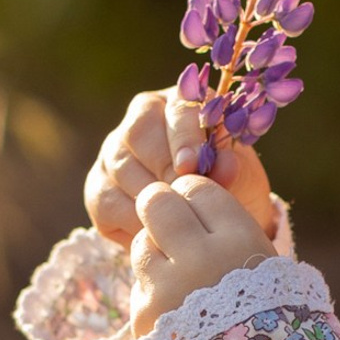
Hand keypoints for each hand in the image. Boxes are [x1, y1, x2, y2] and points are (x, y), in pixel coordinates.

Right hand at [85, 89, 274, 248]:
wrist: (214, 223)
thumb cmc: (231, 186)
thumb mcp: (241, 175)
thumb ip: (233, 166)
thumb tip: (225, 164)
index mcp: (179, 104)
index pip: (175, 108)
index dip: (182, 135)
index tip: (193, 165)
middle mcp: (140, 122)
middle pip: (137, 134)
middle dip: (164, 168)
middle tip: (186, 198)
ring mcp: (114, 154)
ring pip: (120, 168)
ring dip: (151, 198)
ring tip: (179, 220)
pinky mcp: (99, 188)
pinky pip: (107, 202)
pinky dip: (133, 221)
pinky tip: (158, 235)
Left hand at [129, 174, 276, 332]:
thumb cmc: (266, 313)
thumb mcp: (262, 264)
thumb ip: (226, 228)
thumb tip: (183, 189)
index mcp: (240, 242)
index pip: (197, 188)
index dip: (191, 194)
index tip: (195, 206)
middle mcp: (202, 260)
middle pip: (156, 203)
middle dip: (158, 207)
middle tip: (168, 221)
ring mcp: (169, 290)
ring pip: (141, 243)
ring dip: (155, 252)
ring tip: (179, 275)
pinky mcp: (147, 317)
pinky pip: (140, 286)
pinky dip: (154, 293)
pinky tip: (178, 310)